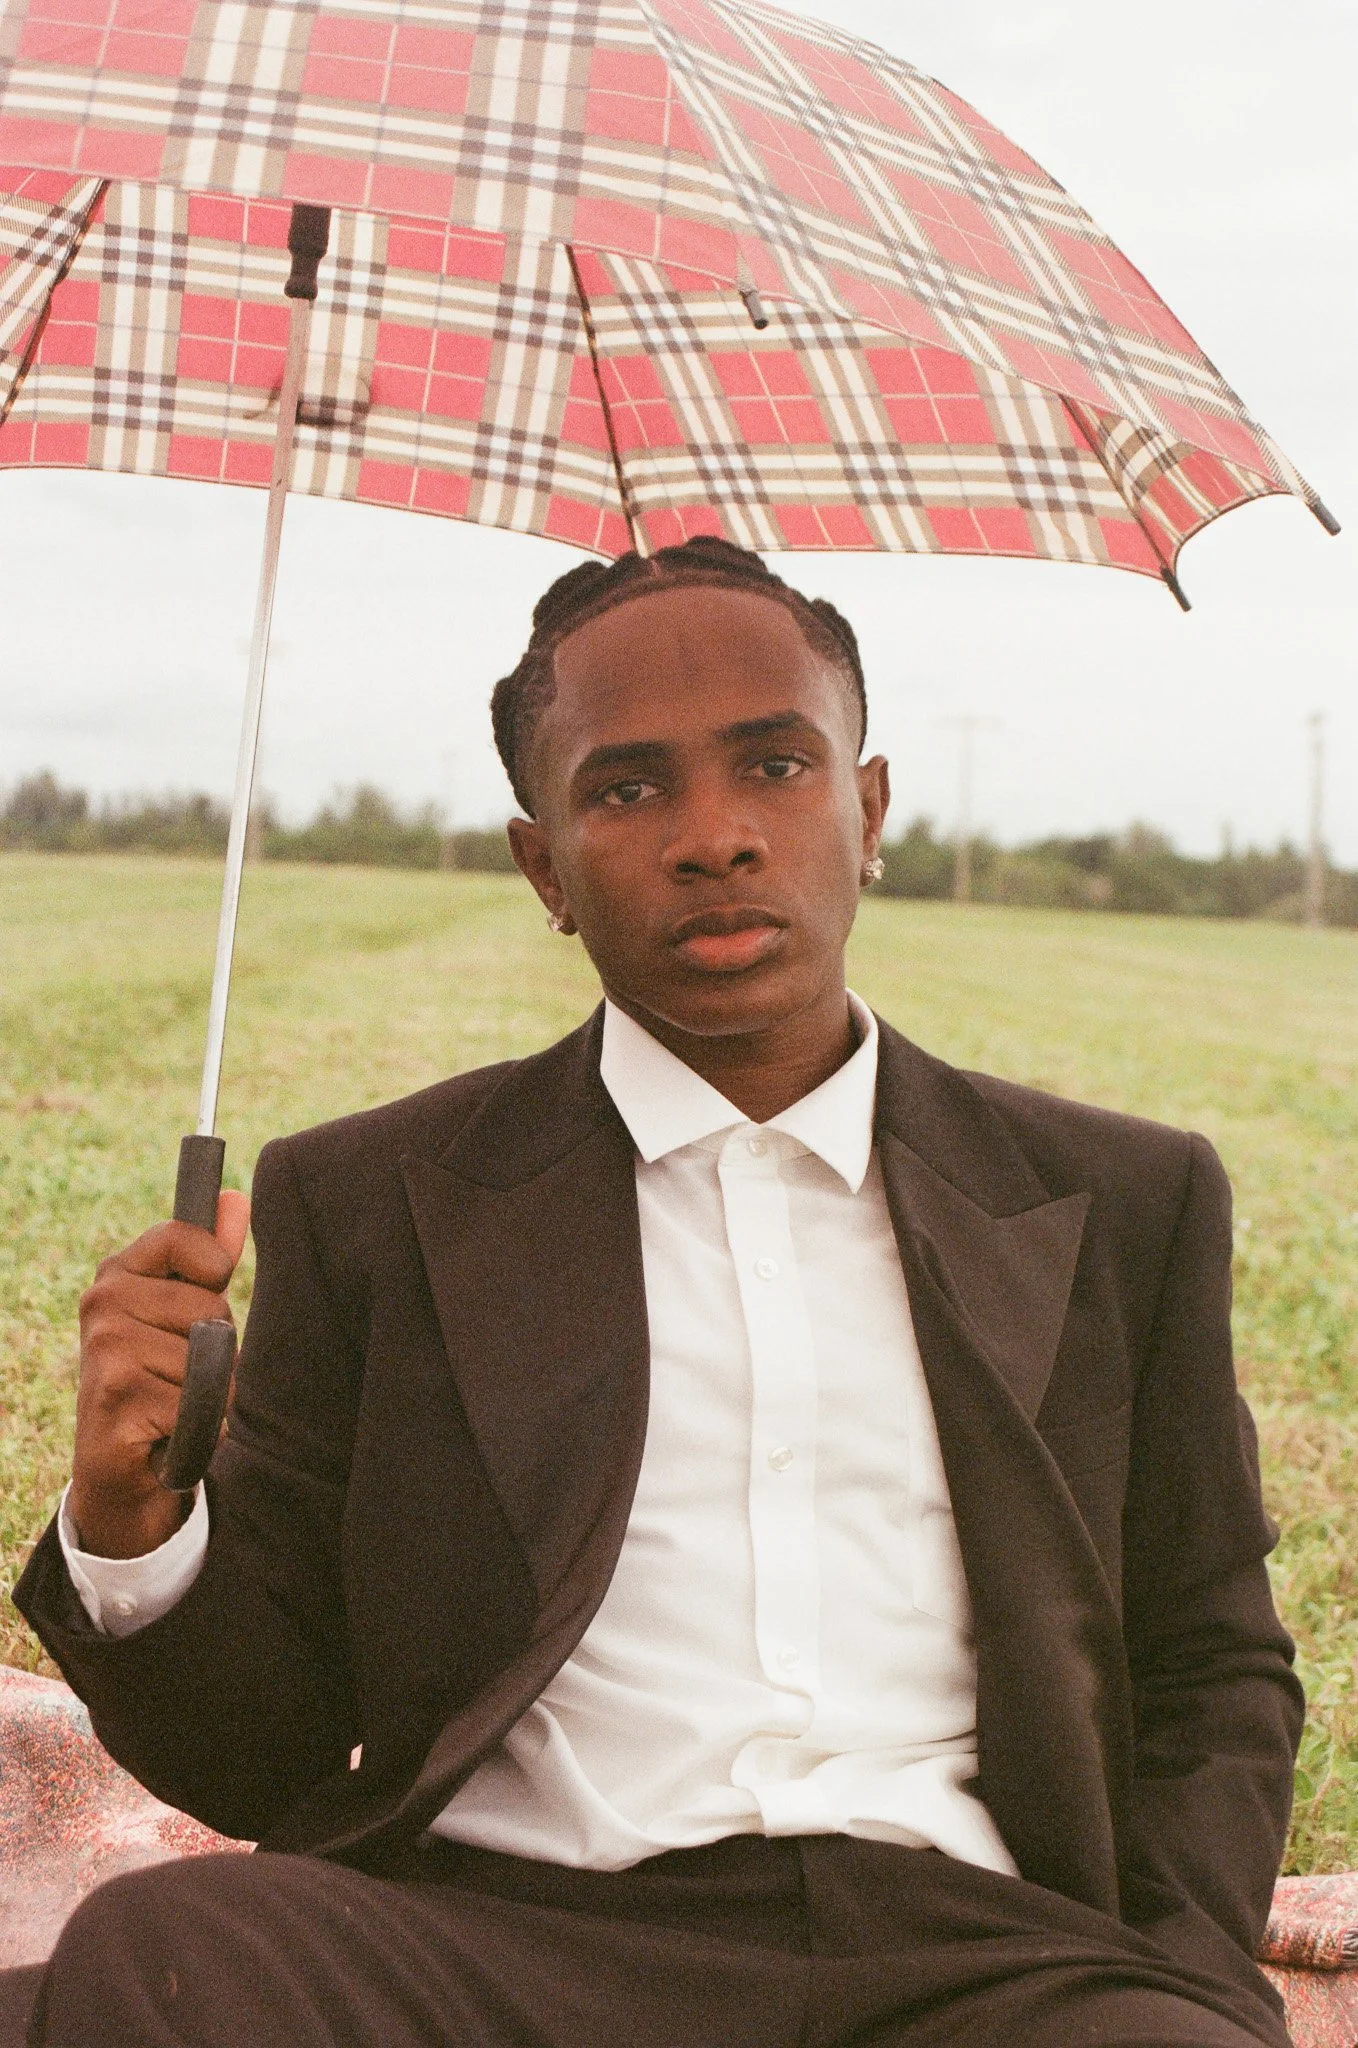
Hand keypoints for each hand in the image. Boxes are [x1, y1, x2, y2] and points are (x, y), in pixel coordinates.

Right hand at [69, 1191, 250, 1558]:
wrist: (124, 1467)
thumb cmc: (162, 1377)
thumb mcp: (187, 1311)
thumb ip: (211, 1257)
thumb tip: (237, 1198)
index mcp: (117, 1272)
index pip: (182, 1235)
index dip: (212, 1266)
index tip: (203, 1294)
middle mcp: (101, 1301)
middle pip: (209, 1306)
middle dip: (215, 1345)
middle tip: (179, 1369)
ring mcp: (104, 1347)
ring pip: (207, 1355)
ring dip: (209, 1388)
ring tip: (174, 1399)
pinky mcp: (116, 1394)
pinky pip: (197, 1397)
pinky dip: (198, 1421)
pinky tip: (165, 1427)